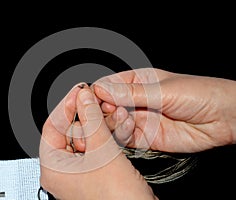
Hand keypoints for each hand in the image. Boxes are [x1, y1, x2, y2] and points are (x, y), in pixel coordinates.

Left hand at [40, 84, 156, 199]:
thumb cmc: (116, 199)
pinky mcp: (97, 173)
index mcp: (54, 168)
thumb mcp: (102, 150)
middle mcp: (64, 171)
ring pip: (88, 138)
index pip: (53, 127)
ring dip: (103, 125)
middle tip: (98, 102)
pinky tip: (121, 127)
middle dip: (90, 116)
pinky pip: (98, 148)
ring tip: (116, 114)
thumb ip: (91, 119)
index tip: (79, 91)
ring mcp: (81, 173)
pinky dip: (109, 137)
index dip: (67, 106)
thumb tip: (83, 98)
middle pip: (71, 131)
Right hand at [94, 68, 235, 152]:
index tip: (91, 97)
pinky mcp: (145, 137)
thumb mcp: (163, 90)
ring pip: (113, 123)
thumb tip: (101, 89)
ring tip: (123, 117)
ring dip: (112, 122)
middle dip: (102, 109)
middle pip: (106, 106)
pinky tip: (130, 128)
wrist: (223, 118)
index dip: (97, 92)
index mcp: (137, 81)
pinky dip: (122, 135)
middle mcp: (135, 101)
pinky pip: (125, 138)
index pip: (108, 85)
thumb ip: (131, 93)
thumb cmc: (199, 94)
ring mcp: (139, 119)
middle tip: (106, 110)